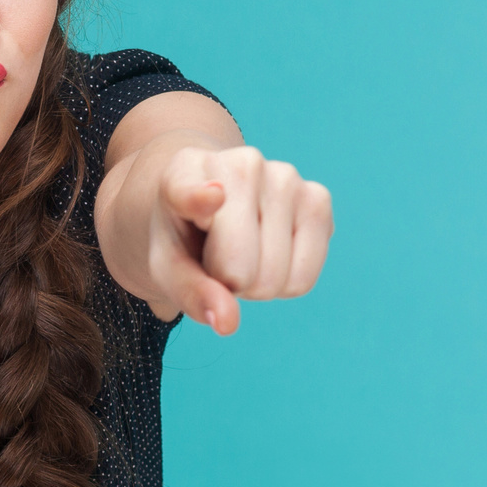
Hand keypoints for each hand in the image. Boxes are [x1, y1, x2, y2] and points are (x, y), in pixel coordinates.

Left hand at [149, 146, 332, 335]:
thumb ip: (190, 293)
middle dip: (229, 283)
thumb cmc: (187, 236)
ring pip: (275, 278)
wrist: (216, 204)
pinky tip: (272, 251)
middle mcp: (240, 163)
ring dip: (257, 284)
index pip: (190, 190)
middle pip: (240, 269)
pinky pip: (304, 279)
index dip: (198, 198)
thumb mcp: (168, 267)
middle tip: (219, 257)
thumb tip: (227, 323)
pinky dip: (286, 283)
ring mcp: (285, 176)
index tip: (213, 197)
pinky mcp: (318, 198)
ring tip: (244, 251)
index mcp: (183, 172)